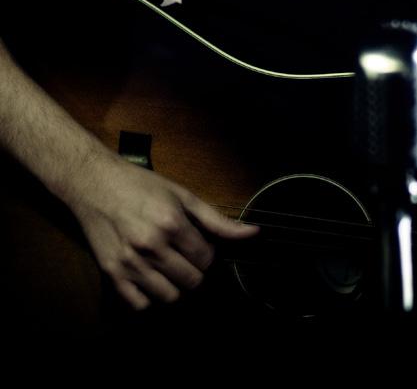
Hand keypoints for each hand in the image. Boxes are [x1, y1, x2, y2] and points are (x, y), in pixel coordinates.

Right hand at [67, 151, 258, 309]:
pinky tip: (150, 277)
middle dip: (194, 270)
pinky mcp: (112, 273)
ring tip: (169, 266)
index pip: (206, 259)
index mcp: (172, 223)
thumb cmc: (139, 185)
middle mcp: (151, 245)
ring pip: (169, 297)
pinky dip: (149, 296)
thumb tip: (252, 233)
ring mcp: (130, 262)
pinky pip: (140, 304)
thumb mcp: (181, 195)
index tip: (197, 244)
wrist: (94, 183)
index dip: (206, 253)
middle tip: (185, 255)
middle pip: (192, 281)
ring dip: (174, 285)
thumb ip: (216, 219)